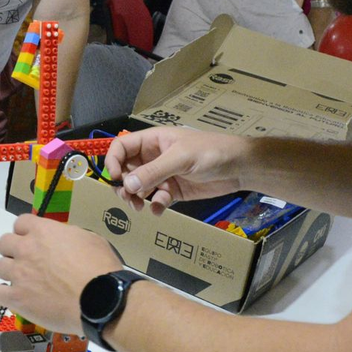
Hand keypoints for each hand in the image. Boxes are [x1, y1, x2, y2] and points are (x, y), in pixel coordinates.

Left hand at [0, 215, 121, 335]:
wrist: (99, 300)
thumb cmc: (100, 269)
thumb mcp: (89, 239)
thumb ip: (68, 236)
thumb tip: (62, 242)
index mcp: (43, 231)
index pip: (20, 223)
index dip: (25, 233)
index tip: (32, 242)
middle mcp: (26, 249)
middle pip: (4, 243)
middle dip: (13, 251)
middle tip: (27, 262)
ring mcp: (19, 273)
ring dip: (10, 273)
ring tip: (24, 283)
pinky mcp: (17, 297)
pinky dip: (6, 295)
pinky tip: (18, 298)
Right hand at [105, 127, 246, 214]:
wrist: (239, 167)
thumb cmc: (210, 152)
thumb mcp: (181, 158)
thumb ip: (154, 171)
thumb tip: (127, 184)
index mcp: (152, 141)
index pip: (121, 147)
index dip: (113, 161)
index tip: (115, 179)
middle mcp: (153, 157)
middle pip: (126, 170)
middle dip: (124, 185)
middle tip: (129, 198)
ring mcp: (163, 175)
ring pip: (139, 187)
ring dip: (136, 198)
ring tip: (140, 206)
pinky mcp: (173, 191)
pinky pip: (156, 199)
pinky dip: (154, 206)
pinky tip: (159, 210)